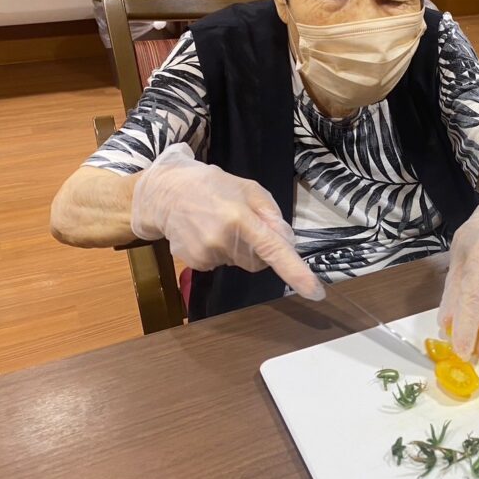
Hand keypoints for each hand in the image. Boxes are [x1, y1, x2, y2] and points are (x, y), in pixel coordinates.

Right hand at [130, 143, 324, 300]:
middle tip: (242, 222)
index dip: (296, 273)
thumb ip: (271, 214)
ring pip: (241, 263)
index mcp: (240, 218)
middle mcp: (223, 241)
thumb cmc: (212, 186)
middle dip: (260, 247)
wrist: (163, 195)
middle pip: (260, 261)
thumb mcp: (249, 188)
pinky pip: (222, 264)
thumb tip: (287, 242)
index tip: (315, 292)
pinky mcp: (195, 264)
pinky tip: (207, 232)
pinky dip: (221, 252)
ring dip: (239, 248)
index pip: (274, 250)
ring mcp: (207, 255)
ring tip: (220, 223)